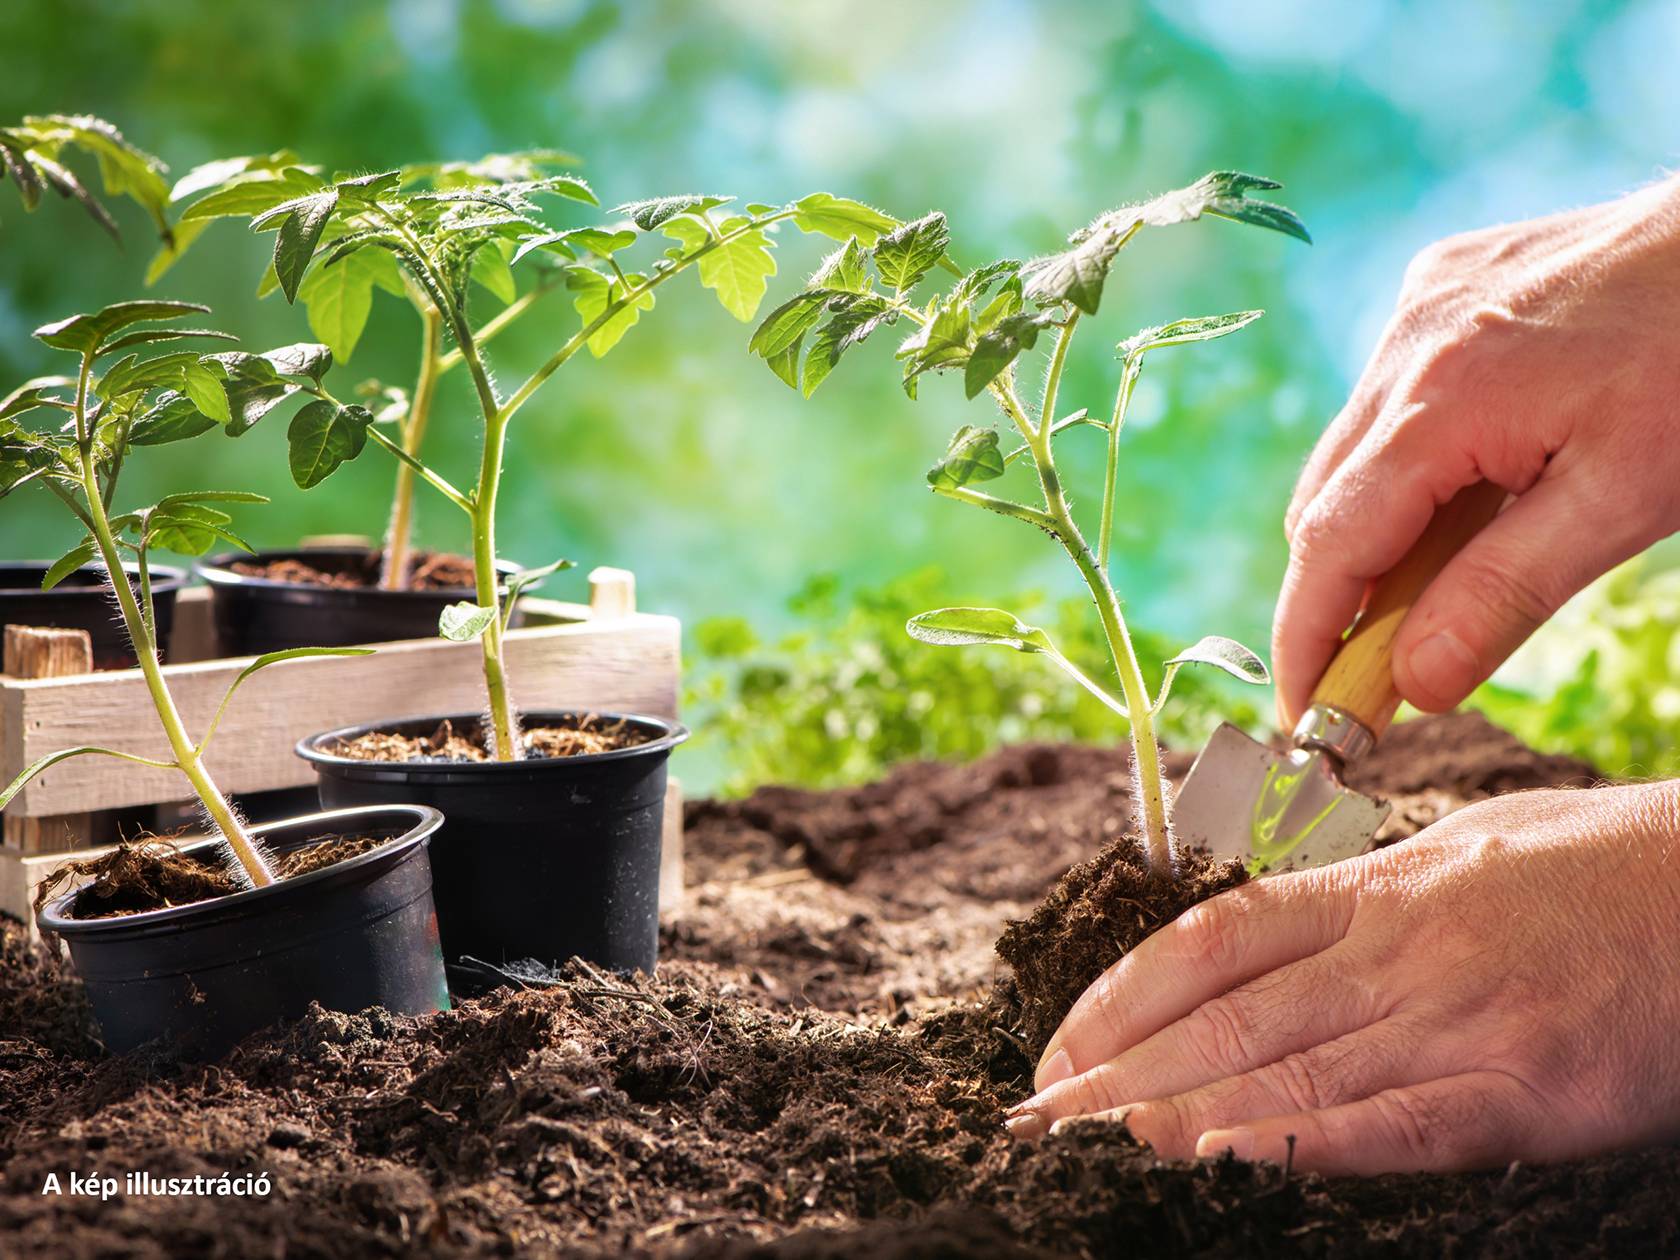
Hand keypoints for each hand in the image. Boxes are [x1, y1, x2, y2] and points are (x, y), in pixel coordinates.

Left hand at [1004, 782, 1679, 1174]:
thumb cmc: (1599, 866)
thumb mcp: (1465, 847)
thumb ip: (1368, 893)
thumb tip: (1282, 927)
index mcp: (1375, 889)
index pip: (1213, 940)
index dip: (1122, 992)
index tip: (1061, 1039)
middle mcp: (1395, 950)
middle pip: (1229, 1018)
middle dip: (1122, 1070)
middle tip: (1039, 1117)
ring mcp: (1456, 1016)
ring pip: (1290, 1074)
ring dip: (1181, 1116)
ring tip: (1096, 1148)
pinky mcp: (1525, 1087)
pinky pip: (1400, 1125)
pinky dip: (1308, 1147)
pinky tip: (1232, 1168)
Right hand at [1274, 176, 1679, 726]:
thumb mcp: (1625, 501)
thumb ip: (1504, 595)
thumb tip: (1412, 685)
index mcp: (1439, 400)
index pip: (1329, 546)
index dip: (1306, 640)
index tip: (1304, 716)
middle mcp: (1405, 344)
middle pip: (1325, 503)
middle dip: (1336, 597)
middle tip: (1375, 676)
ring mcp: (1419, 306)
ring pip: (1355, 451)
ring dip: (1377, 529)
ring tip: (1438, 584)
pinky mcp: (1444, 283)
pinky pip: (1390, 396)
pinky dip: (1408, 462)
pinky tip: (1472, 481)